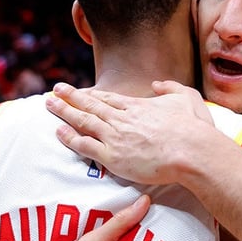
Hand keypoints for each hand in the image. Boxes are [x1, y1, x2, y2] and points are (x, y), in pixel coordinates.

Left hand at [45, 81, 217, 184]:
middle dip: (71, 96)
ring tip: (49, 104)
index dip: (92, 94)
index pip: (109, 99)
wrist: (191, 150)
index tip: (80, 90)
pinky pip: (85, 145)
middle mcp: (122, 119)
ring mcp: (115, 137)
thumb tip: (157, 84)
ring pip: (84, 121)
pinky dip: (70, 138)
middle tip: (55, 89)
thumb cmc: (192, 128)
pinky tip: (58, 131)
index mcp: (138, 106)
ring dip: (65, 112)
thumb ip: (170, 88)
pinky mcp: (113, 156)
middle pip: (91, 105)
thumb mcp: (186, 97)